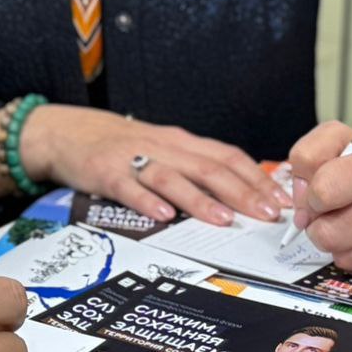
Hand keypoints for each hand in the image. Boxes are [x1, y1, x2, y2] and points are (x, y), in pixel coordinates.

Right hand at [19, 104, 287, 225]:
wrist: (68, 132)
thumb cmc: (123, 146)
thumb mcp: (163, 148)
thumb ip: (196, 165)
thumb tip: (244, 190)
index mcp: (181, 142)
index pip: (228, 156)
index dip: (257, 177)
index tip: (282, 200)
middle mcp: (163, 147)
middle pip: (208, 166)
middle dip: (242, 191)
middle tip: (267, 215)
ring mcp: (134, 159)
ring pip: (173, 177)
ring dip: (201, 199)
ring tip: (224, 219)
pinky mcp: (106, 173)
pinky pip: (129, 188)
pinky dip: (147, 201)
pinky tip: (163, 216)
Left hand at [286, 122, 351, 277]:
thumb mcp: (335, 140)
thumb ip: (306, 159)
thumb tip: (302, 208)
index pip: (322, 193)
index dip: (310, 196)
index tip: (319, 193)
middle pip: (329, 235)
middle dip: (319, 226)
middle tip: (330, 214)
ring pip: (344, 258)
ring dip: (337, 245)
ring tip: (348, 225)